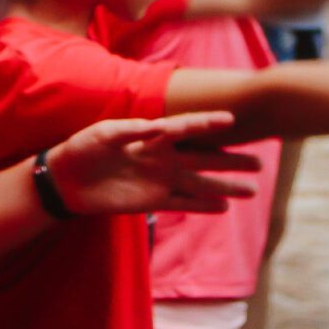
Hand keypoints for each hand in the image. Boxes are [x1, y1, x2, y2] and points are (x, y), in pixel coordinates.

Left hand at [45, 112, 262, 216]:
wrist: (67, 179)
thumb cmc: (84, 148)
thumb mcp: (105, 134)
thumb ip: (131, 131)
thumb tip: (154, 127)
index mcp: (152, 135)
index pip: (186, 128)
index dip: (208, 123)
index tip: (232, 120)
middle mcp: (163, 157)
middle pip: (205, 158)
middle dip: (232, 161)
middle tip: (261, 162)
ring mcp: (160, 180)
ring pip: (200, 183)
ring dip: (225, 187)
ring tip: (252, 191)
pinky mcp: (152, 201)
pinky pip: (183, 203)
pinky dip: (203, 206)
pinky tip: (223, 208)